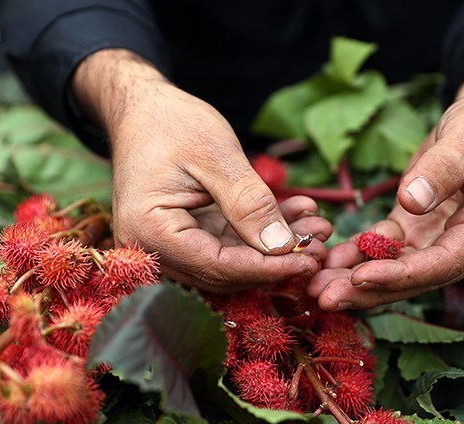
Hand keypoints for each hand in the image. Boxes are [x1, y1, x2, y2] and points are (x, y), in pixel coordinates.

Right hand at [73, 49, 331, 291]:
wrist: (142, 109)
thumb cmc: (171, 122)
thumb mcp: (216, 154)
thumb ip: (248, 203)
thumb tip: (282, 247)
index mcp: (149, 230)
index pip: (217, 266)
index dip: (266, 268)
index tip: (308, 260)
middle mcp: (151, 249)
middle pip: (223, 274)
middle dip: (274, 262)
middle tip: (320, 246)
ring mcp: (166, 247)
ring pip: (230, 264)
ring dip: (272, 249)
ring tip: (315, 226)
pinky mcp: (184, 238)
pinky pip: (226, 247)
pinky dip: (259, 235)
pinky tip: (294, 216)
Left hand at [308, 62, 463, 309]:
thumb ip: (446, 165)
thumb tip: (412, 200)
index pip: (445, 263)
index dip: (402, 274)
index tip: (361, 277)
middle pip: (416, 279)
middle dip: (369, 290)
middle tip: (324, 298)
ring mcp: (442, 242)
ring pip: (397, 272)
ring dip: (355, 282)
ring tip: (314, 287)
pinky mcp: (418, 231)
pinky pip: (384, 249)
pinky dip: (356, 256)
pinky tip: (326, 260)